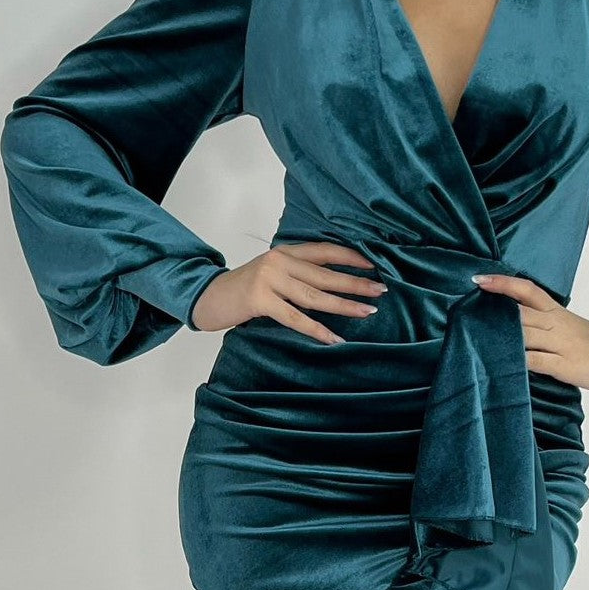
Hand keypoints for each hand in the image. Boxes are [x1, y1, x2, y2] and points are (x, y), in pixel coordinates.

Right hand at [191, 241, 386, 343]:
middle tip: (380, 291)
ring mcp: (269, 279)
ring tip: (366, 312)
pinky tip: (334, 338)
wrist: (208, 296)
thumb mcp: (273, 271)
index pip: (325, 250)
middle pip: (326, 274)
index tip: (374, 266)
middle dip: (355, 283)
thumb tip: (335, 283)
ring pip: (315, 296)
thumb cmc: (245, 288)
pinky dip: (316, 330)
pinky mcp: (260, 300)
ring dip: (344, 305)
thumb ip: (298, 272)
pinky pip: (295, 317)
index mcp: (286, 251)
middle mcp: (279, 260)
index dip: (351, 257)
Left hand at [472, 274, 588, 394]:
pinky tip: (503, 362)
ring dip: (500, 335)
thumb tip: (512, 320)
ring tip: (475, 336)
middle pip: (520, 311)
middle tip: (466, 311)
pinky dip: (518, 360)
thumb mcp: (567, 325)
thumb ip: (542, 321)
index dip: (503, 283)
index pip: (527, 290)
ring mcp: (559, 344)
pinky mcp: (564, 365)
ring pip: (525, 334)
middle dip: (494, 311)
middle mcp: (555, 324)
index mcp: (556, 311)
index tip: (479, 279)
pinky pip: (536, 360)